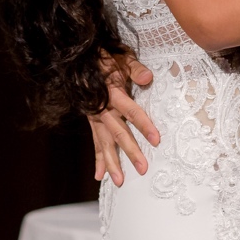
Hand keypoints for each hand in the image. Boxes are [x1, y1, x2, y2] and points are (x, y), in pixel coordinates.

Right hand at [87, 52, 158, 185]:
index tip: (156, 140)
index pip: (131, 111)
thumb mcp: (122, 57)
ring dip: (112, 162)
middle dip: (130, 151)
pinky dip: (98, 159)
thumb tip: (148, 77)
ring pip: (104, 142)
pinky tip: (99, 176)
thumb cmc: (107, 57)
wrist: (82, 59)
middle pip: (118, 132)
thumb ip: (135, 68)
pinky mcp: (92, 121)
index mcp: (112, 92)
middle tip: (143, 169)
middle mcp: (102, 108)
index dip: (143, 125)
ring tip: (119, 181)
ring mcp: (95, 116)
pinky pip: (95, 141)